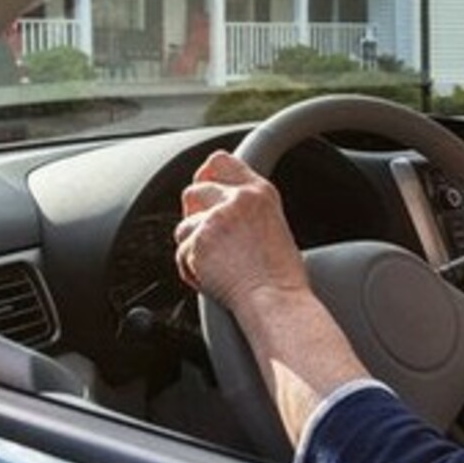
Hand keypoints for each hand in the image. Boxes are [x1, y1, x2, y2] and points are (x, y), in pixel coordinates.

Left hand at [175, 151, 307, 312]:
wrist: (276, 301)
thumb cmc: (282, 277)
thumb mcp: (274, 225)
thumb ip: (246, 210)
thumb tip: (216, 207)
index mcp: (259, 192)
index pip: (220, 161)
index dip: (205, 174)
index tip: (202, 184)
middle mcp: (237, 200)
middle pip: (194, 191)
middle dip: (193, 215)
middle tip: (205, 238)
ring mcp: (215, 220)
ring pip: (183, 227)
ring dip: (193, 248)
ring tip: (217, 267)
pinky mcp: (198, 243)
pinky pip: (182, 255)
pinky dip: (192, 271)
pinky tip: (214, 280)